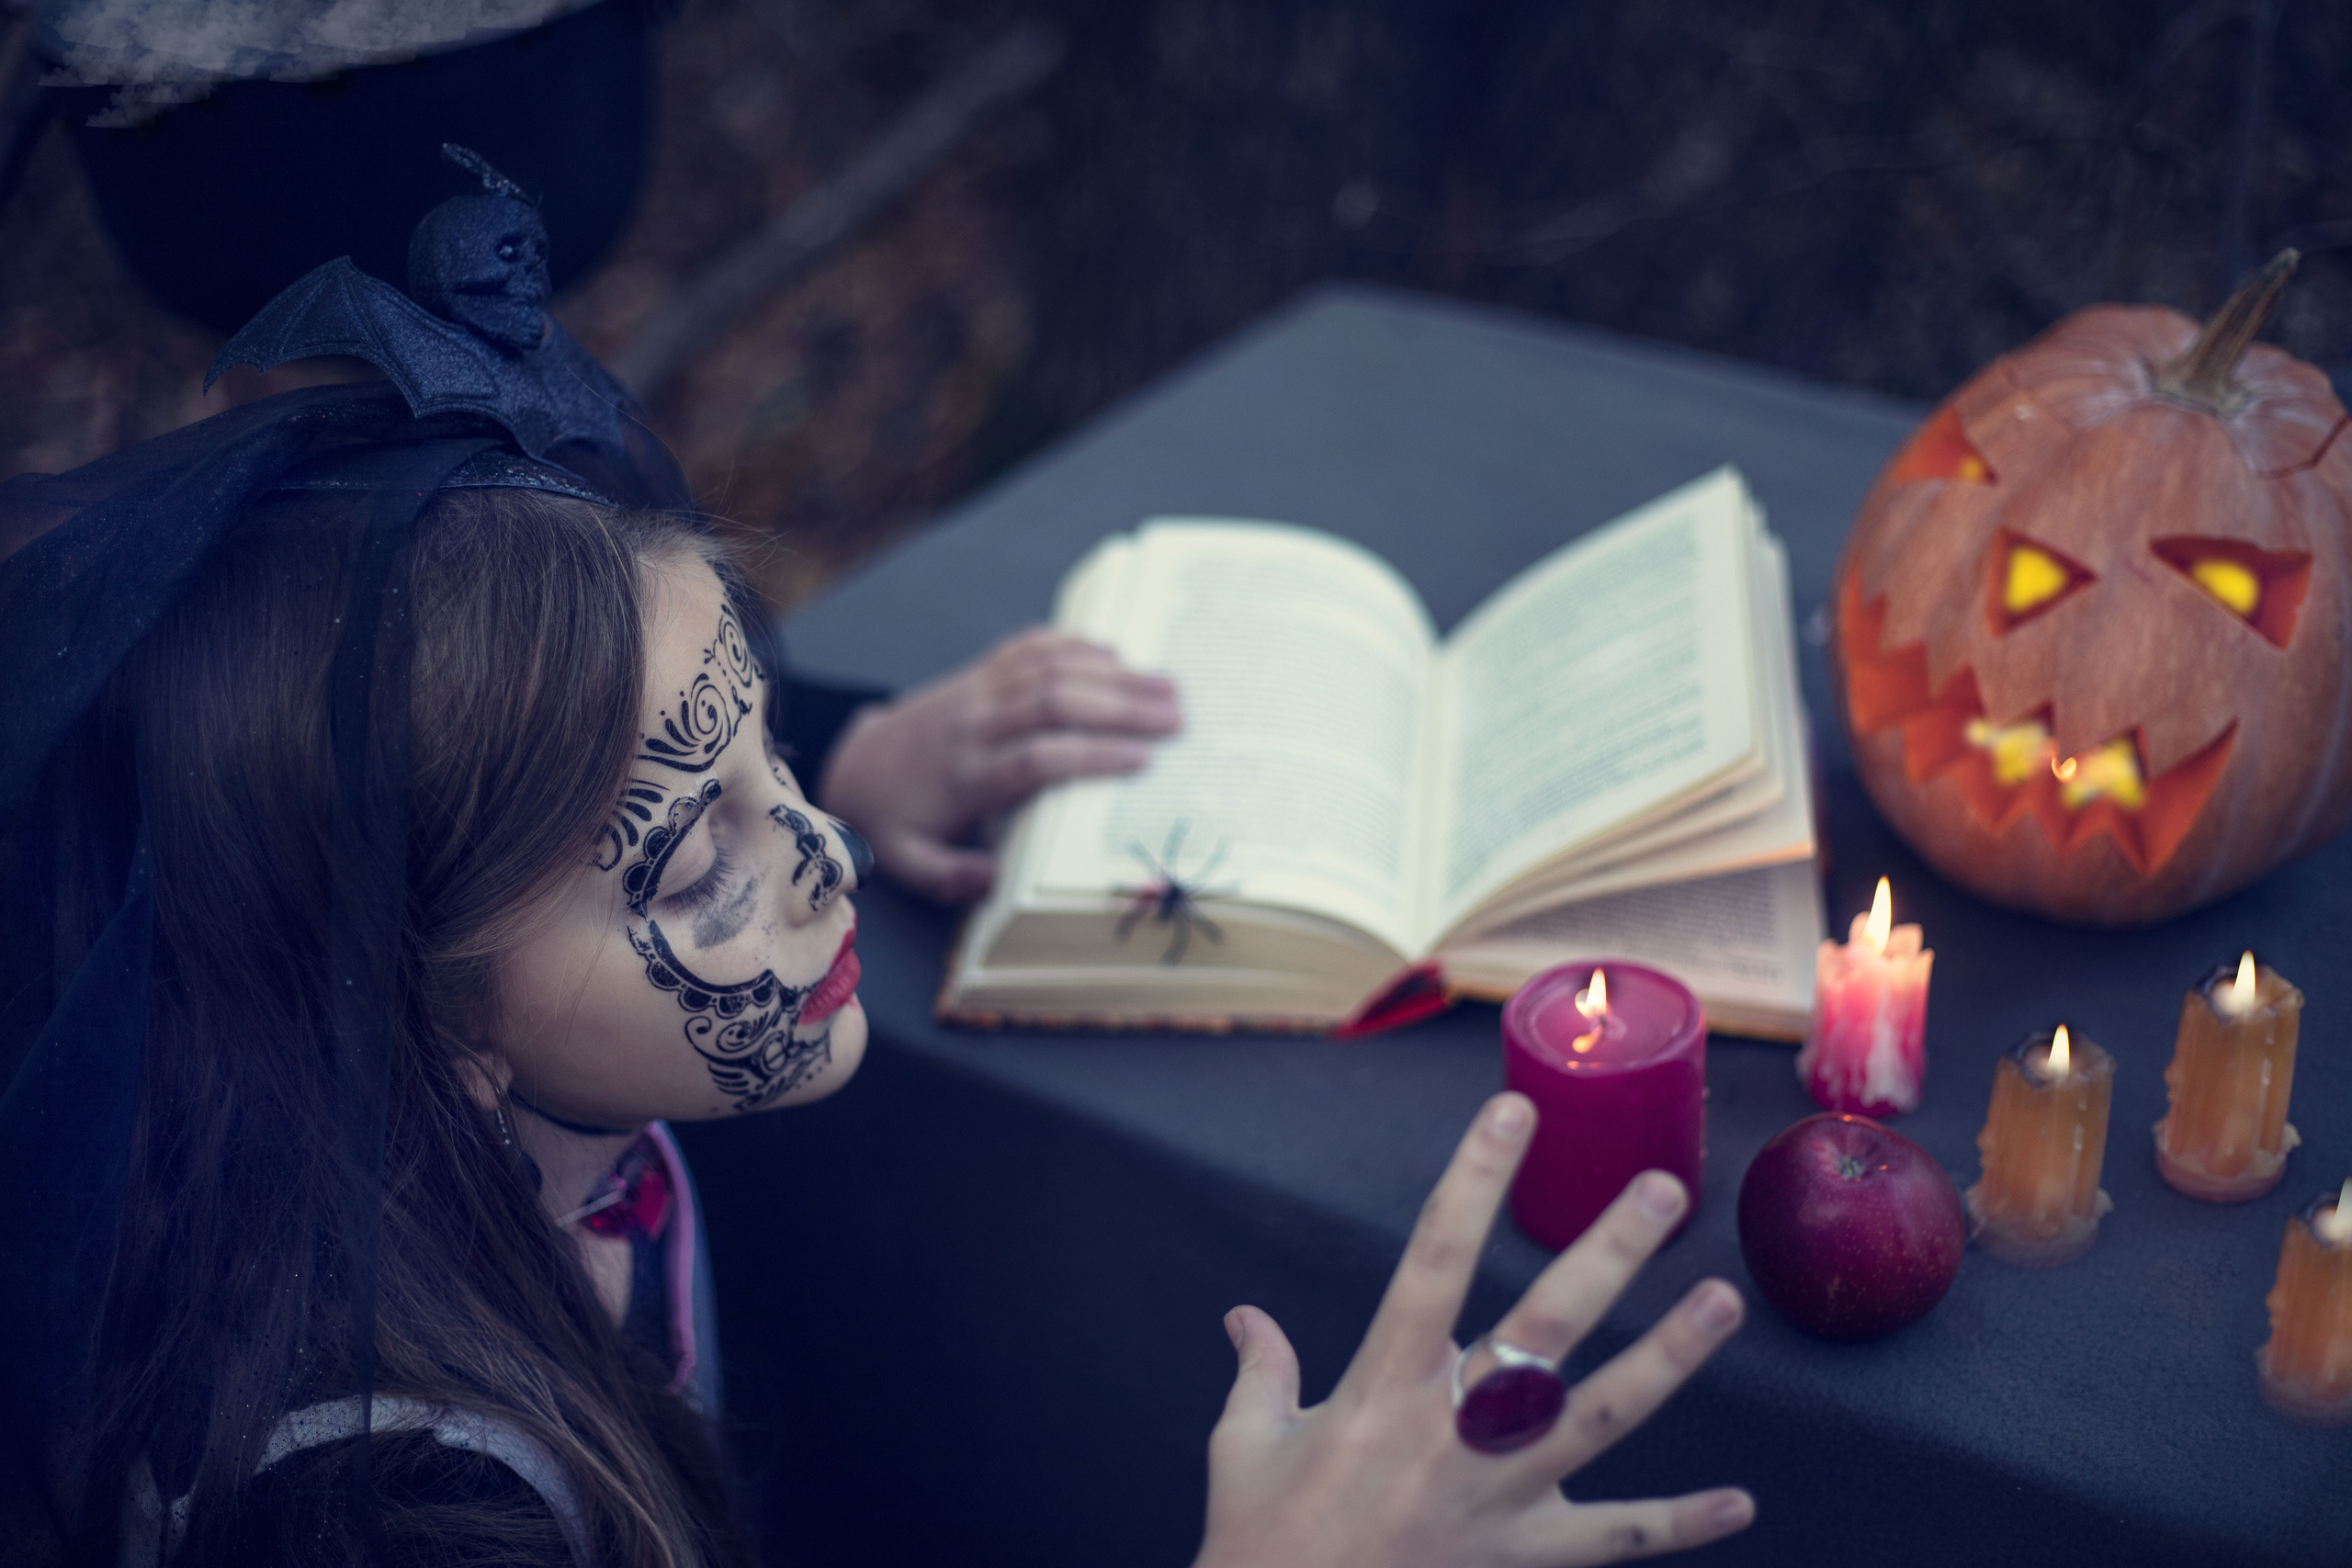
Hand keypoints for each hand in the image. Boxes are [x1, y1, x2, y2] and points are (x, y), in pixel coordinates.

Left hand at [815, 629, 1180, 902]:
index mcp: (964, 776)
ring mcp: (976, 692)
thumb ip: (948, 877)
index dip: (1089, 755)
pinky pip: (1027, 647)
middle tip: (1176, 717)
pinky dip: (1072, 643)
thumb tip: (994, 879)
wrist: (855, 769)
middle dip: (1119, 707)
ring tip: (1167, 684)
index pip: (1035, 759)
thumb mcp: (909, 865)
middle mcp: (974, 725)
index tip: (1142, 761)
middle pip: (1052, 704)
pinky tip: (1114, 651)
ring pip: (1048, 669)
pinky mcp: (978, 674)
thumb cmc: (894, 822)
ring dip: (1111, 673)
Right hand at [1196, 1095, 1752, 1567]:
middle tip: (1662, 1191)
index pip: (1432, 1260)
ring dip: (1666, 1359)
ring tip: (1723, 1302)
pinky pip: (1614, 1540)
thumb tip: (1242, 1318)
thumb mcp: (1242, 1446)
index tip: (1512, 1113)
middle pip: (1543, 1328)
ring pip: (1599, 1418)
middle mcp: (1449, 1433)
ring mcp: (1496, 1498)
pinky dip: (1678, 1523)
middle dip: (1606, 1255)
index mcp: (1379, 1389)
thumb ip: (1259, 1371)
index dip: (1472, 1182)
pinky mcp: (1521, 1558)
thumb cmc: (1258, 1542)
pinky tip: (1738, 1504)